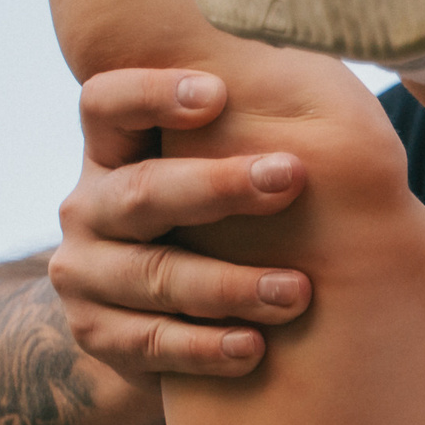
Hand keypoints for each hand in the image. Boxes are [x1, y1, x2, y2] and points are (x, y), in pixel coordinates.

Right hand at [50, 68, 311, 384]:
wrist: (170, 322)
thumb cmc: (228, 224)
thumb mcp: (230, 170)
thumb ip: (260, 127)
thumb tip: (337, 76)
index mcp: (114, 152)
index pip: (107, 105)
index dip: (151, 95)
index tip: (219, 93)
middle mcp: (89, 206)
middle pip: (142, 192)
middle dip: (218, 186)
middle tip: (290, 177)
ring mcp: (87, 273)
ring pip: (156, 276)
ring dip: (230, 284)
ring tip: (297, 292)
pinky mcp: (98, 334)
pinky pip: (151, 344)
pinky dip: (205, 348)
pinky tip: (253, 348)